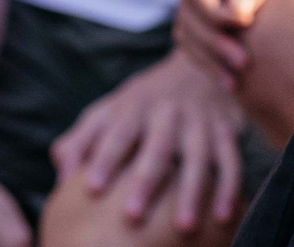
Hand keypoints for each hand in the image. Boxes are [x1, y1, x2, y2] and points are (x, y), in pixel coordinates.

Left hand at [51, 50, 246, 231]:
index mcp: (133, 107)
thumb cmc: (140, 103)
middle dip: (146, 182)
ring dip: (192, 192)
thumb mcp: (107, 111)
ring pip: (199, 157)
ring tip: (183, 228)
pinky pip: (232, 160)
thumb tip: (61, 177)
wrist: (195, 65)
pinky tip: (222, 218)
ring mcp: (199, 121)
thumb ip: (80, 140)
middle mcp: (167, 112)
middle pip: (158, 148)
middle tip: (132, 217)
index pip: (116, 134)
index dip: (104, 159)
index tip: (91, 189)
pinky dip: (230, 188)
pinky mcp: (225, 131)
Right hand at [177, 0, 293, 83]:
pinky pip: (197, 26)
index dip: (215, 18)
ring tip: (235, 82)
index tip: (246, 30)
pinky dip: (208, 51)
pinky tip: (229, 76)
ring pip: (187, 24)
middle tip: (244, 66)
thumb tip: (236, 15)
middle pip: (188, 12)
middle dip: (212, 43)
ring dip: (206, 54)